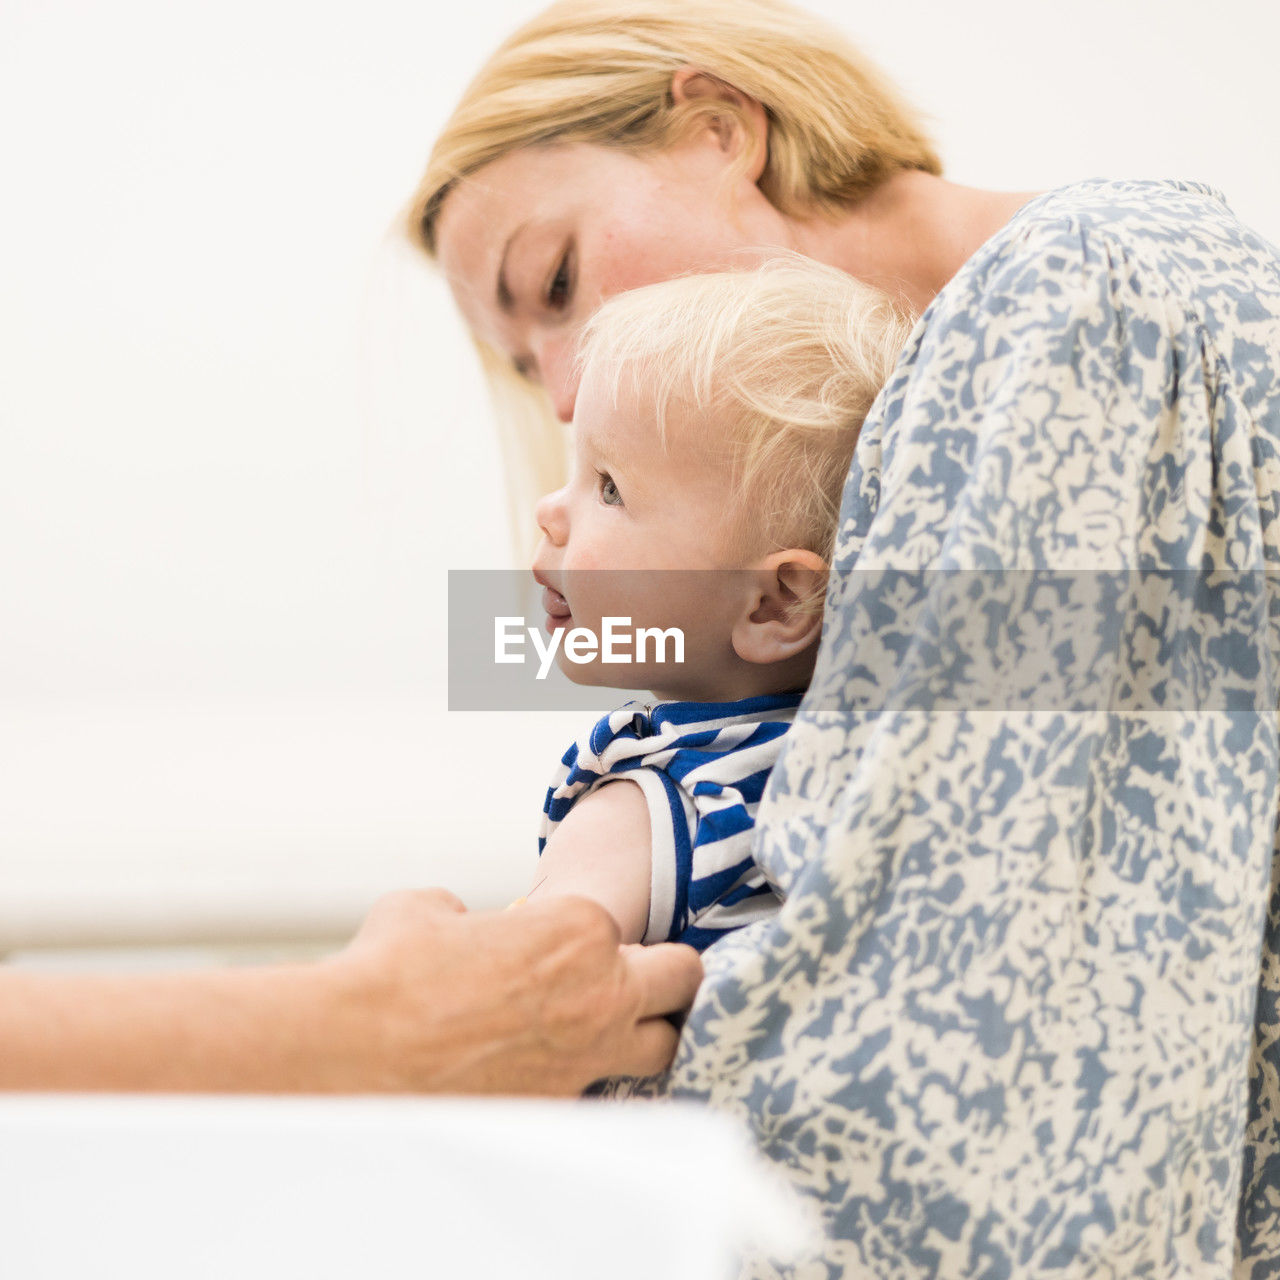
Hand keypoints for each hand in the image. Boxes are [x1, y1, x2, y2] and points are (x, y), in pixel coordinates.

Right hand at [326, 890, 701, 1094]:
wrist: (355, 1048)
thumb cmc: (392, 967)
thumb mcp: (431, 908)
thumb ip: (466, 911)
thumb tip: (459, 922)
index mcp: (580, 929)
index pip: (628, 929)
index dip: (598, 940)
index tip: (569, 952)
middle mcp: (600, 992)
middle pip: (683, 981)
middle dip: (666, 978)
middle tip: (632, 984)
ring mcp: (586, 1056)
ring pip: (663, 1047)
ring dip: (644, 1034)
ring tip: (605, 1033)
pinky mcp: (560, 1108)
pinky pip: (603, 1094)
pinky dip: (588, 1084)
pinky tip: (549, 1076)